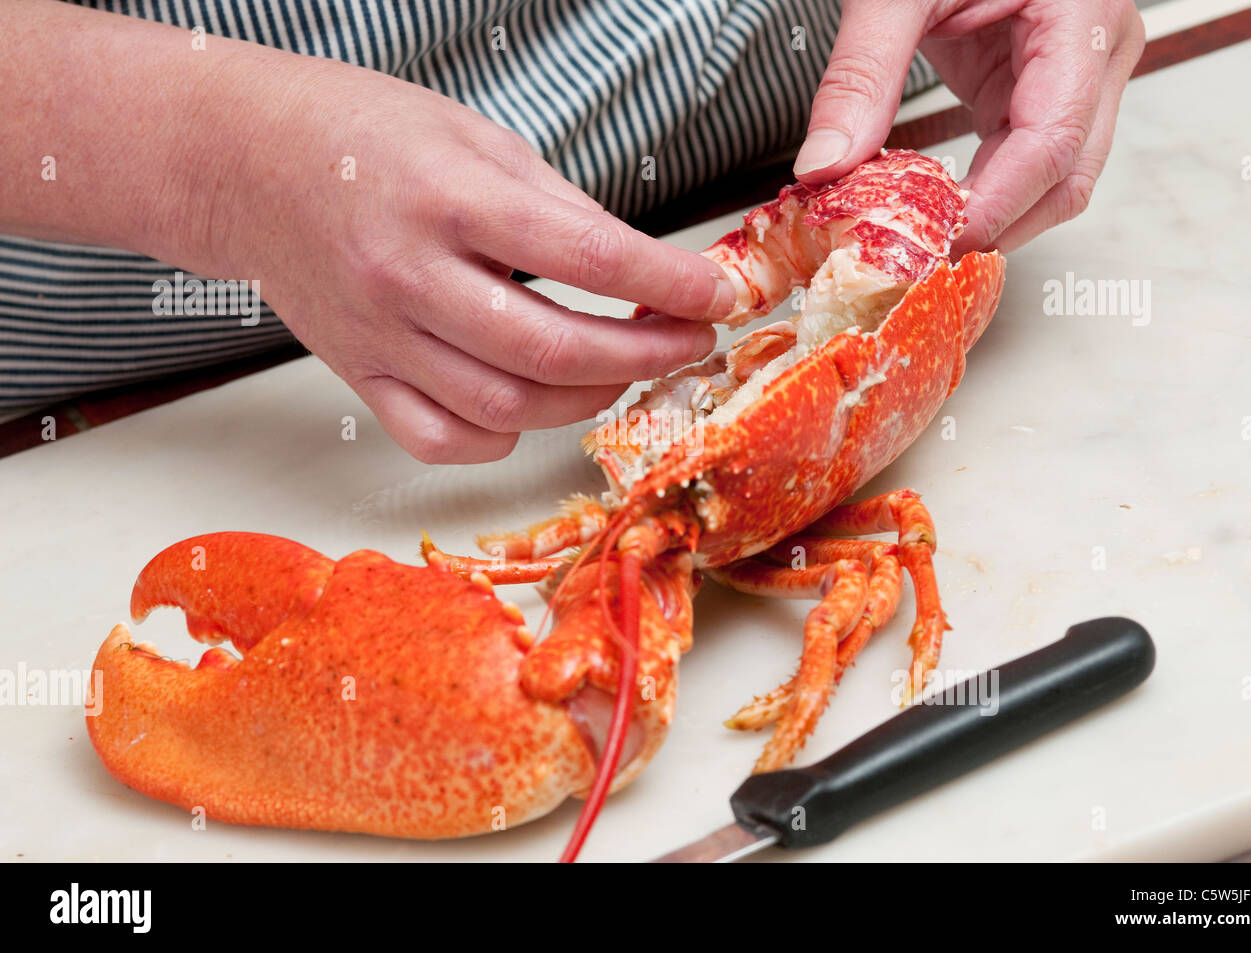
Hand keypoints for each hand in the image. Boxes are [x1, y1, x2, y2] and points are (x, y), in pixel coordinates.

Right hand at [205, 55, 732, 463]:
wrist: (242, 160)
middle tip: (687, 340)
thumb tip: (637, 269)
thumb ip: (557, 207)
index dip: (669, 283)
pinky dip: (501, 437)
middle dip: (644, 355)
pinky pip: (440, 439)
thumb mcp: (475, 136)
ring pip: (505, 409)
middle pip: (552, 353)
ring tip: (622, 368)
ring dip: (586, 400)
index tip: (718, 295)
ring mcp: (379, 335)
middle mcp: (409, 275)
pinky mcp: (359, 373)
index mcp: (448, 198)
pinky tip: (531, 406)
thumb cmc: (359, 135)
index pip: (586, 257)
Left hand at [792, 0, 1144, 253]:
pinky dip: (980, 190)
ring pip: (1054, 179)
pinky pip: (1024, 158)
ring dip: (991, 217)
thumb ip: (861, 74)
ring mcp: (1081, 71)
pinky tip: (929, 208)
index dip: (995, 207)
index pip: (1052, 143)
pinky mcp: (1044, 84)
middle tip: (918, 259)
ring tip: (917, 241)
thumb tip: (825, 167)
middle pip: (1067, 178)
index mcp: (1083, 17)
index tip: (932, 244)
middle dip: (997, 228)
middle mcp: (1101, 50)